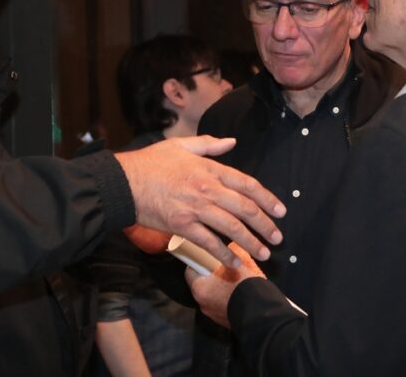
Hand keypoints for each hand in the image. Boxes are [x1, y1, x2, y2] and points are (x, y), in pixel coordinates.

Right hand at [114, 135, 284, 268]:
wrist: (124, 182)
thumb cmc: (151, 162)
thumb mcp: (181, 145)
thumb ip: (209, 144)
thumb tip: (232, 141)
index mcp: (209, 169)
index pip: (247, 184)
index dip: (267, 199)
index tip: (280, 211)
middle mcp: (207, 188)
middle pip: (245, 209)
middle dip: (265, 226)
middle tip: (277, 238)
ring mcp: (196, 208)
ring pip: (232, 228)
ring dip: (251, 243)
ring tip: (263, 253)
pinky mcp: (182, 225)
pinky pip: (209, 242)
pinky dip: (223, 254)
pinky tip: (234, 263)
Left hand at [186, 242, 264, 327]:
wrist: (259, 313)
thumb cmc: (244, 286)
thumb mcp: (238, 264)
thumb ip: (231, 254)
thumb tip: (232, 247)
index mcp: (199, 288)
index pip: (190, 271)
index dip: (198, 262)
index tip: (207, 257)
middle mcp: (201, 303)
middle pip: (201, 284)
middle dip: (209, 276)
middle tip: (221, 268)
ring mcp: (211, 314)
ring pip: (211, 295)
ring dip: (218, 288)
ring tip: (232, 281)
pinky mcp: (222, 322)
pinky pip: (220, 306)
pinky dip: (225, 299)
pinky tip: (237, 293)